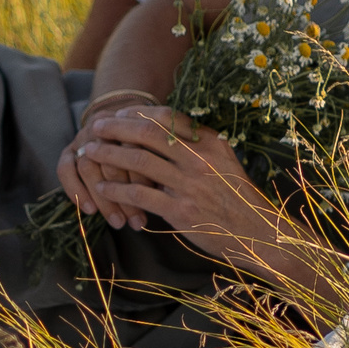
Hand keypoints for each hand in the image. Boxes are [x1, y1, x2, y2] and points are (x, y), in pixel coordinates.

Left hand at [62, 105, 285, 270]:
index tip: (118, 114)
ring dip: (109, 154)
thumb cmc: (239, 198)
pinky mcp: (181, 211)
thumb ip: (200, 146)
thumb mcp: (226, 162)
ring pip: (139, 161)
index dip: (137, 113)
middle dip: (116, 127)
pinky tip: (103, 186)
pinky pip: (140, 194)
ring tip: (90, 150)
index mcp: (211, 143)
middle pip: (148, 133)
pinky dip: (117, 188)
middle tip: (96, 126)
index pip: (167, 117)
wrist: (257, 234)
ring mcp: (189, 184)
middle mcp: (200, 158)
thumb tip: (168, 130)